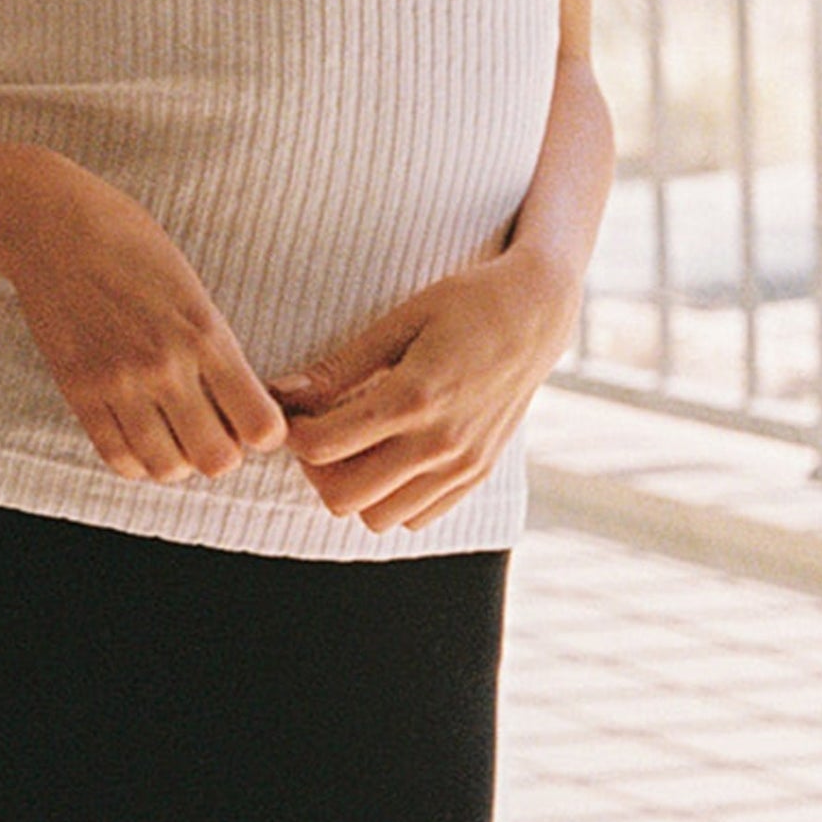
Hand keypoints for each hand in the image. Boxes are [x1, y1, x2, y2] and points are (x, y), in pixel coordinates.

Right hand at [0, 152, 286, 484]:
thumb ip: (215, 344)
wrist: (53, 225)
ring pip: (167, 469)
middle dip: (223, 452)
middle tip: (214, 430)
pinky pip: (117, 457)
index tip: (254, 420)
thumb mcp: (192, 288)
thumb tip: (242, 398)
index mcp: (206, 333)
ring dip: (179, 460)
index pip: (261, 426)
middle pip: (218, 461)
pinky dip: (136, 459)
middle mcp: (166, 365)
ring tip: (175, 434)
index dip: (265, 433)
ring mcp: (118, 383)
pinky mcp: (78, 392)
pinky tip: (141, 436)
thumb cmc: (129, 243)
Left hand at [273, 248, 577, 534]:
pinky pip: (417, 518)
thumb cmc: (467, 303)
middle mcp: (440, 442)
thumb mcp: (401, 319)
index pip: (324, 446)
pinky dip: (392, 500)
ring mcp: (462, 466)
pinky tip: (390, 458)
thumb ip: (342, 365)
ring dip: (354, 489)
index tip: (294, 411)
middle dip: (316, 469)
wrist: (538, 314)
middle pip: (343, 497)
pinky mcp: (477, 475)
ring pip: (378, 518)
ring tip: (354, 447)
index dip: (293, 433)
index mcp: (414, 397)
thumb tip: (283, 392)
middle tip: (319, 432)